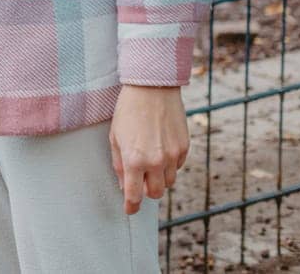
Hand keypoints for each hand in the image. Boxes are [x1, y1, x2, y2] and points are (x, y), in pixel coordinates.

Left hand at [109, 85, 188, 214]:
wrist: (152, 89)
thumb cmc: (128, 111)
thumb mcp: (115, 137)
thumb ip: (119, 164)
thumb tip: (124, 186)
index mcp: (134, 160)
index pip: (134, 194)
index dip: (132, 206)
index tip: (130, 210)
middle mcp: (156, 161)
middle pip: (156, 193)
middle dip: (147, 191)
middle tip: (140, 182)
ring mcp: (173, 155)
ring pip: (169, 182)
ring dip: (159, 178)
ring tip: (150, 161)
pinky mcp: (184, 147)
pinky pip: (177, 166)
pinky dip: (169, 164)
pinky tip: (160, 148)